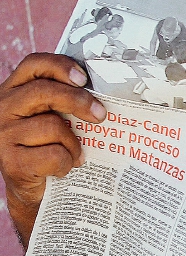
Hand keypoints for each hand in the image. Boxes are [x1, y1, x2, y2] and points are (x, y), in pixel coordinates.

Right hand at [0, 53, 104, 244]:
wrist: (33, 191)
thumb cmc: (49, 148)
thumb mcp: (54, 119)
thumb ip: (65, 102)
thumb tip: (106, 95)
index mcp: (14, 91)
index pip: (33, 65)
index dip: (60, 66)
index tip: (84, 78)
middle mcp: (3, 108)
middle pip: (44, 92)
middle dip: (79, 102)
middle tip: (101, 116)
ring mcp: (3, 135)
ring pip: (53, 126)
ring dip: (73, 143)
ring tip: (75, 154)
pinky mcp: (11, 161)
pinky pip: (53, 154)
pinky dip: (67, 163)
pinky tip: (64, 168)